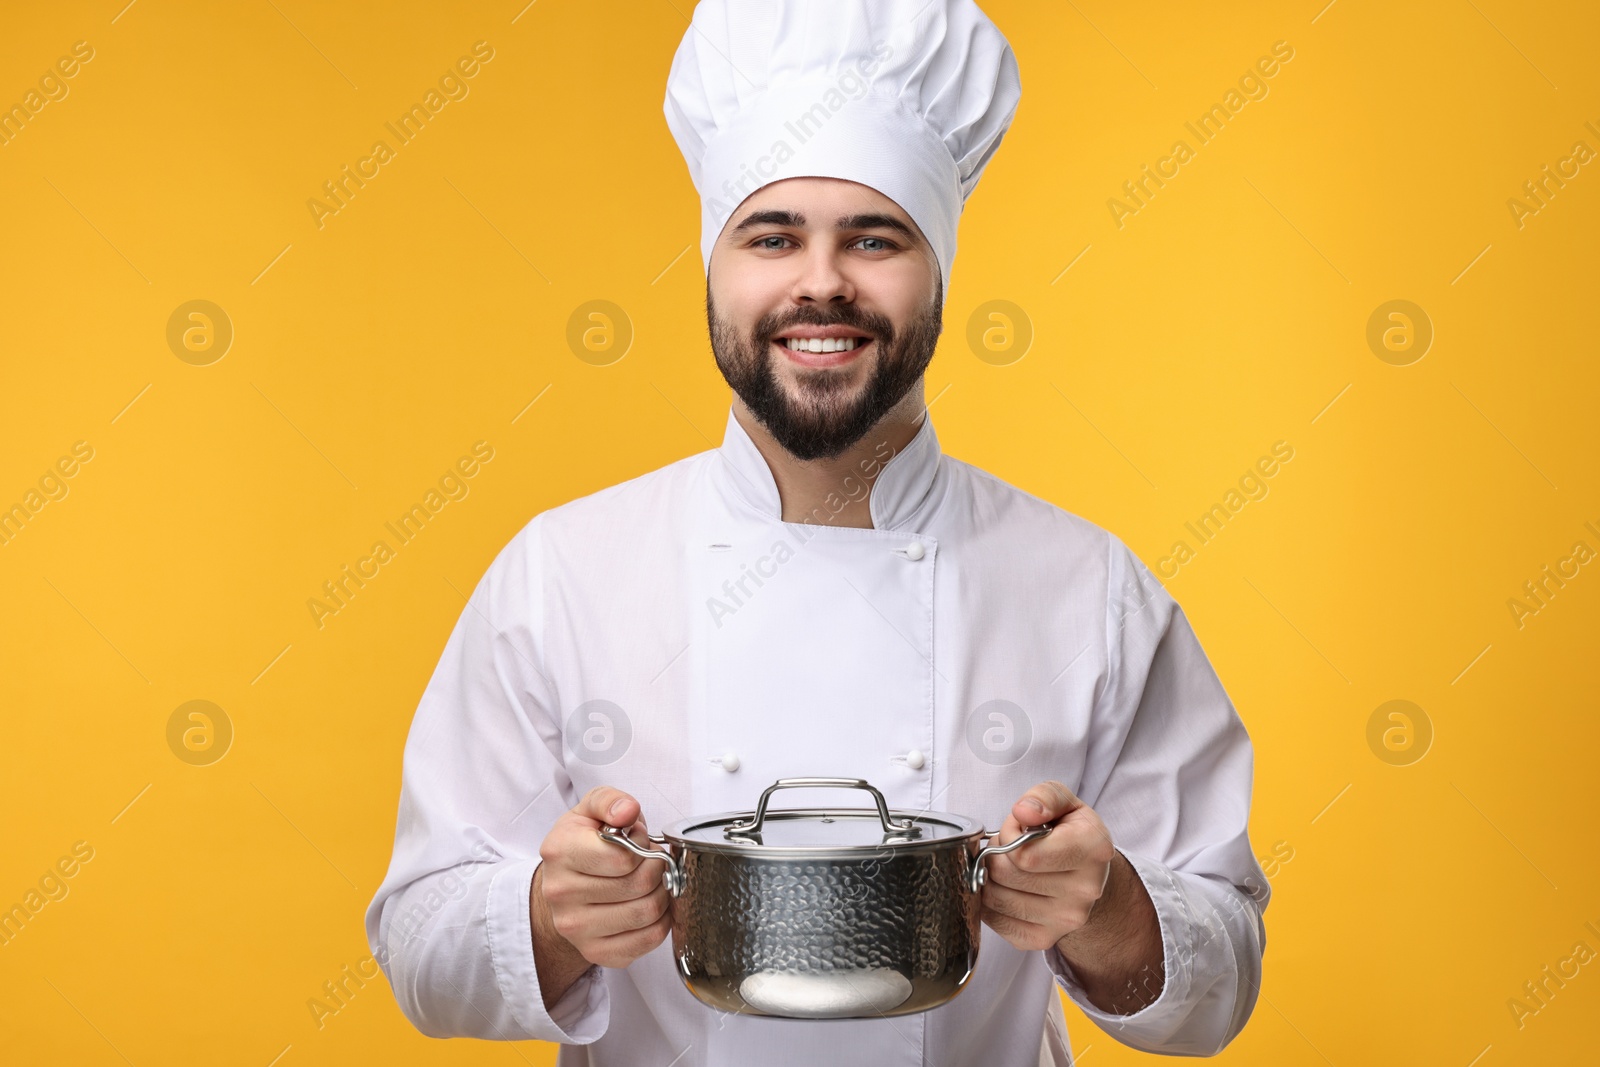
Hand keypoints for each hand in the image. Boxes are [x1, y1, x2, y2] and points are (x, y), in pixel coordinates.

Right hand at [535, 786, 671, 968]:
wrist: (561, 887)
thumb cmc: (582, 844)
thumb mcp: (590, 810)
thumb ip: (610, 801)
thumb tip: (627, 812)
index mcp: (560, 852)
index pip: (623, 857)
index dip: (642, 845)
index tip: (637, 841)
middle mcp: (561, 893)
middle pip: (639, 885)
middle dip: (657, 868)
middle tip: (650, 861)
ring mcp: (576, 928)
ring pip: (646, 913)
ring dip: (661, 893)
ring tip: (651, 881)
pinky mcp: (595, 952)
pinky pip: (647, 940)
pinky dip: (661, 921)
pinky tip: (648, 904)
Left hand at [980, 781, 1115, 951]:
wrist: (1088, 874)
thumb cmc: (1069, 832)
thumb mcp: (1064, 801)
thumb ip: (1044, 796)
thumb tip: (1023, 812)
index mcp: (1092, 849)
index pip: (1025, 855)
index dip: (1008, 836)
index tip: (1017, 829)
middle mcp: (1084, 890)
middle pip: (1006, 875)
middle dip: (995, 855)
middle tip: (1007, 847)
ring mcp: (1066, 919)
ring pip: (996, 898)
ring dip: (990, 878)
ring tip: (1007, 865)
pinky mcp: (1045, 938)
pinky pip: (995, 921)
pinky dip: (989, 903)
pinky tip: (1004, 887)